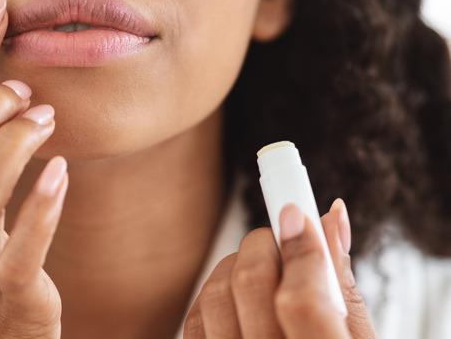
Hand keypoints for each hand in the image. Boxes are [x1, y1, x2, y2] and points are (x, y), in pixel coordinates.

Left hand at [184, 199, 377, 337]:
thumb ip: (341, 287)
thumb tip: (330, 218)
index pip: (303, 300)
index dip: (301, 248)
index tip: (298, 211)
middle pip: (251, 286)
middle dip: (265, 244)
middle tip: (281, 234)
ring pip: (214, 296)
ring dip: (235, 266)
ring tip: (261, 268)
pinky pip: (192, 323)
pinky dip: (211, 297)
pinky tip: (235, 297)